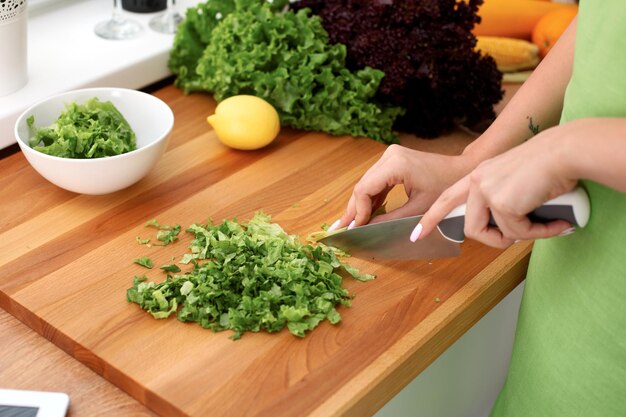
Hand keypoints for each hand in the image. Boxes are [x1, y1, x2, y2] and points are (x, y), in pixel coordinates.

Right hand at [328, 144, 473, 230]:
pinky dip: (371, 197)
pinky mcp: (393, 160)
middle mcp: (389, 155)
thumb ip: (390, 220)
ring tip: (350, 223)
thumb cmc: (446, 187)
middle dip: (354, 209)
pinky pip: (376, 180)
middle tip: (341, 228)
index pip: (364, 189)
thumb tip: (366, 230)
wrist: (462, 170)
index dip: (357, 211)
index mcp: (395, 164)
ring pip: (367, 183)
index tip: (355, 229)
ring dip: (360, 204)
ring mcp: (390, 155)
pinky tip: (364, 213)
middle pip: (362, 185)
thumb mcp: (418, 209)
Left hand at [417, 126, 576, 247]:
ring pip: (496, 234)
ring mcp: (487, 192)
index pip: (447, 198)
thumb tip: (507, 231)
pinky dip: (541, 232)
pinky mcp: (502, 203)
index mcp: (479, 175)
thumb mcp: (516, 181)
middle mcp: (478, 182)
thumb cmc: (549, 165)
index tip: (418, 234)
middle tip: (517, 238)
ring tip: (547, 224)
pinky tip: (557, 222)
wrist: (564, 152)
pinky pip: (518, 233)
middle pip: (471, 228)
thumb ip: (503, 201)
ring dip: (523, 235)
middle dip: (495, 239)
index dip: (433, 218)